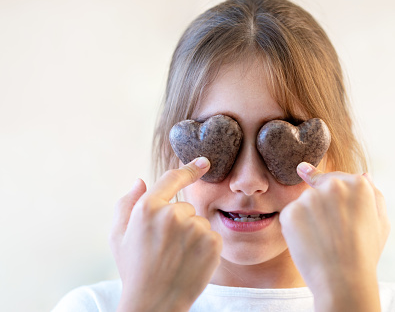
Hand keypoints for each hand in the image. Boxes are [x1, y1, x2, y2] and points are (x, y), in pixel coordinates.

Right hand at [109, 157, 222, 311]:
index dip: (190, 168)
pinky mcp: (212, 242)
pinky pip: (212, 236)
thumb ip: (126, 204)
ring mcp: (193, 227)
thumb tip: (141, 181)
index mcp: (147, 207)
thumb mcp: (118, 236)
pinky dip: (205, 247)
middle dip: (179, 223)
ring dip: (192, 235)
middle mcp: (172, 213)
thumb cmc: (134, 269)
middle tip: (166, 247)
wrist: (154, 302)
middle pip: (185, 207)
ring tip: (177, 257)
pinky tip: (191, 261)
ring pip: (199, 222)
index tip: (204, 162)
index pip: (172, 179)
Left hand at [279, 162, 389, 311]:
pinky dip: (295, 228)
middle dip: (321, 205)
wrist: (344, 281)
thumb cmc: (365, 255)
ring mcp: (310, 197)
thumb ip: (374, 195)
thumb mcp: (380, 224)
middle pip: (319, 188)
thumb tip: (364, 175)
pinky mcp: (291, 211)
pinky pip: (290, 216)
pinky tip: (309, 243)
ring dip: (308, 217)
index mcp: (358, 184)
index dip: (331, 192)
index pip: (337, 178)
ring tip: (323, 241)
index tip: (316, 189)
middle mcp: (333, 185)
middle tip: (330, 231)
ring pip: (304, 203)